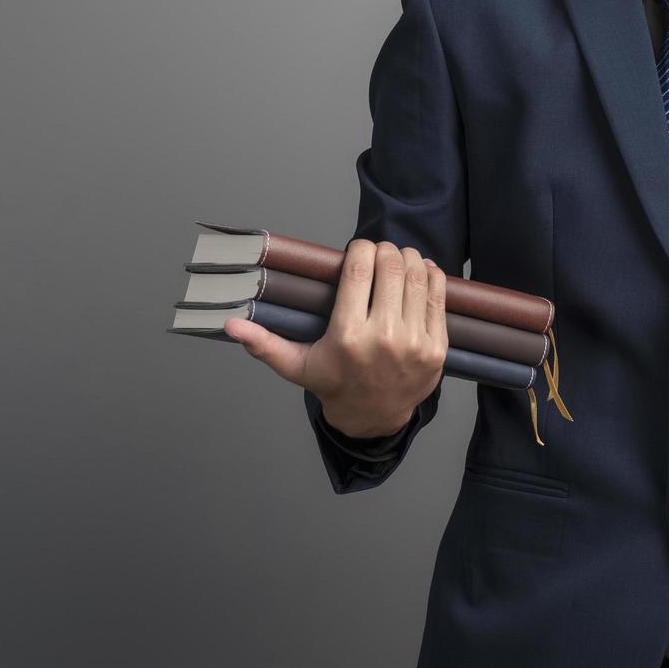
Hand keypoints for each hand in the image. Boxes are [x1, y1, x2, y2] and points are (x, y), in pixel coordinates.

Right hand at [223, 239, 448, 438]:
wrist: (373, 418)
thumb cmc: (333, 384)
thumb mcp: (296, 366)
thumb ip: (263, 343)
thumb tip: (229, 326)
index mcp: (348, 336)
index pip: (359, 269)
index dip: (360, 249)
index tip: (357, 250)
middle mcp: (383, 338)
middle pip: (391, 266)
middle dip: (384, 251)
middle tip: (378, 254)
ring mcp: (414, 343)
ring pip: (417, 277)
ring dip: (408, 259)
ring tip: (397, 260)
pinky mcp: (436, 348)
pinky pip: (439, 297)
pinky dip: (431, 276)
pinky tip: (420, 272)